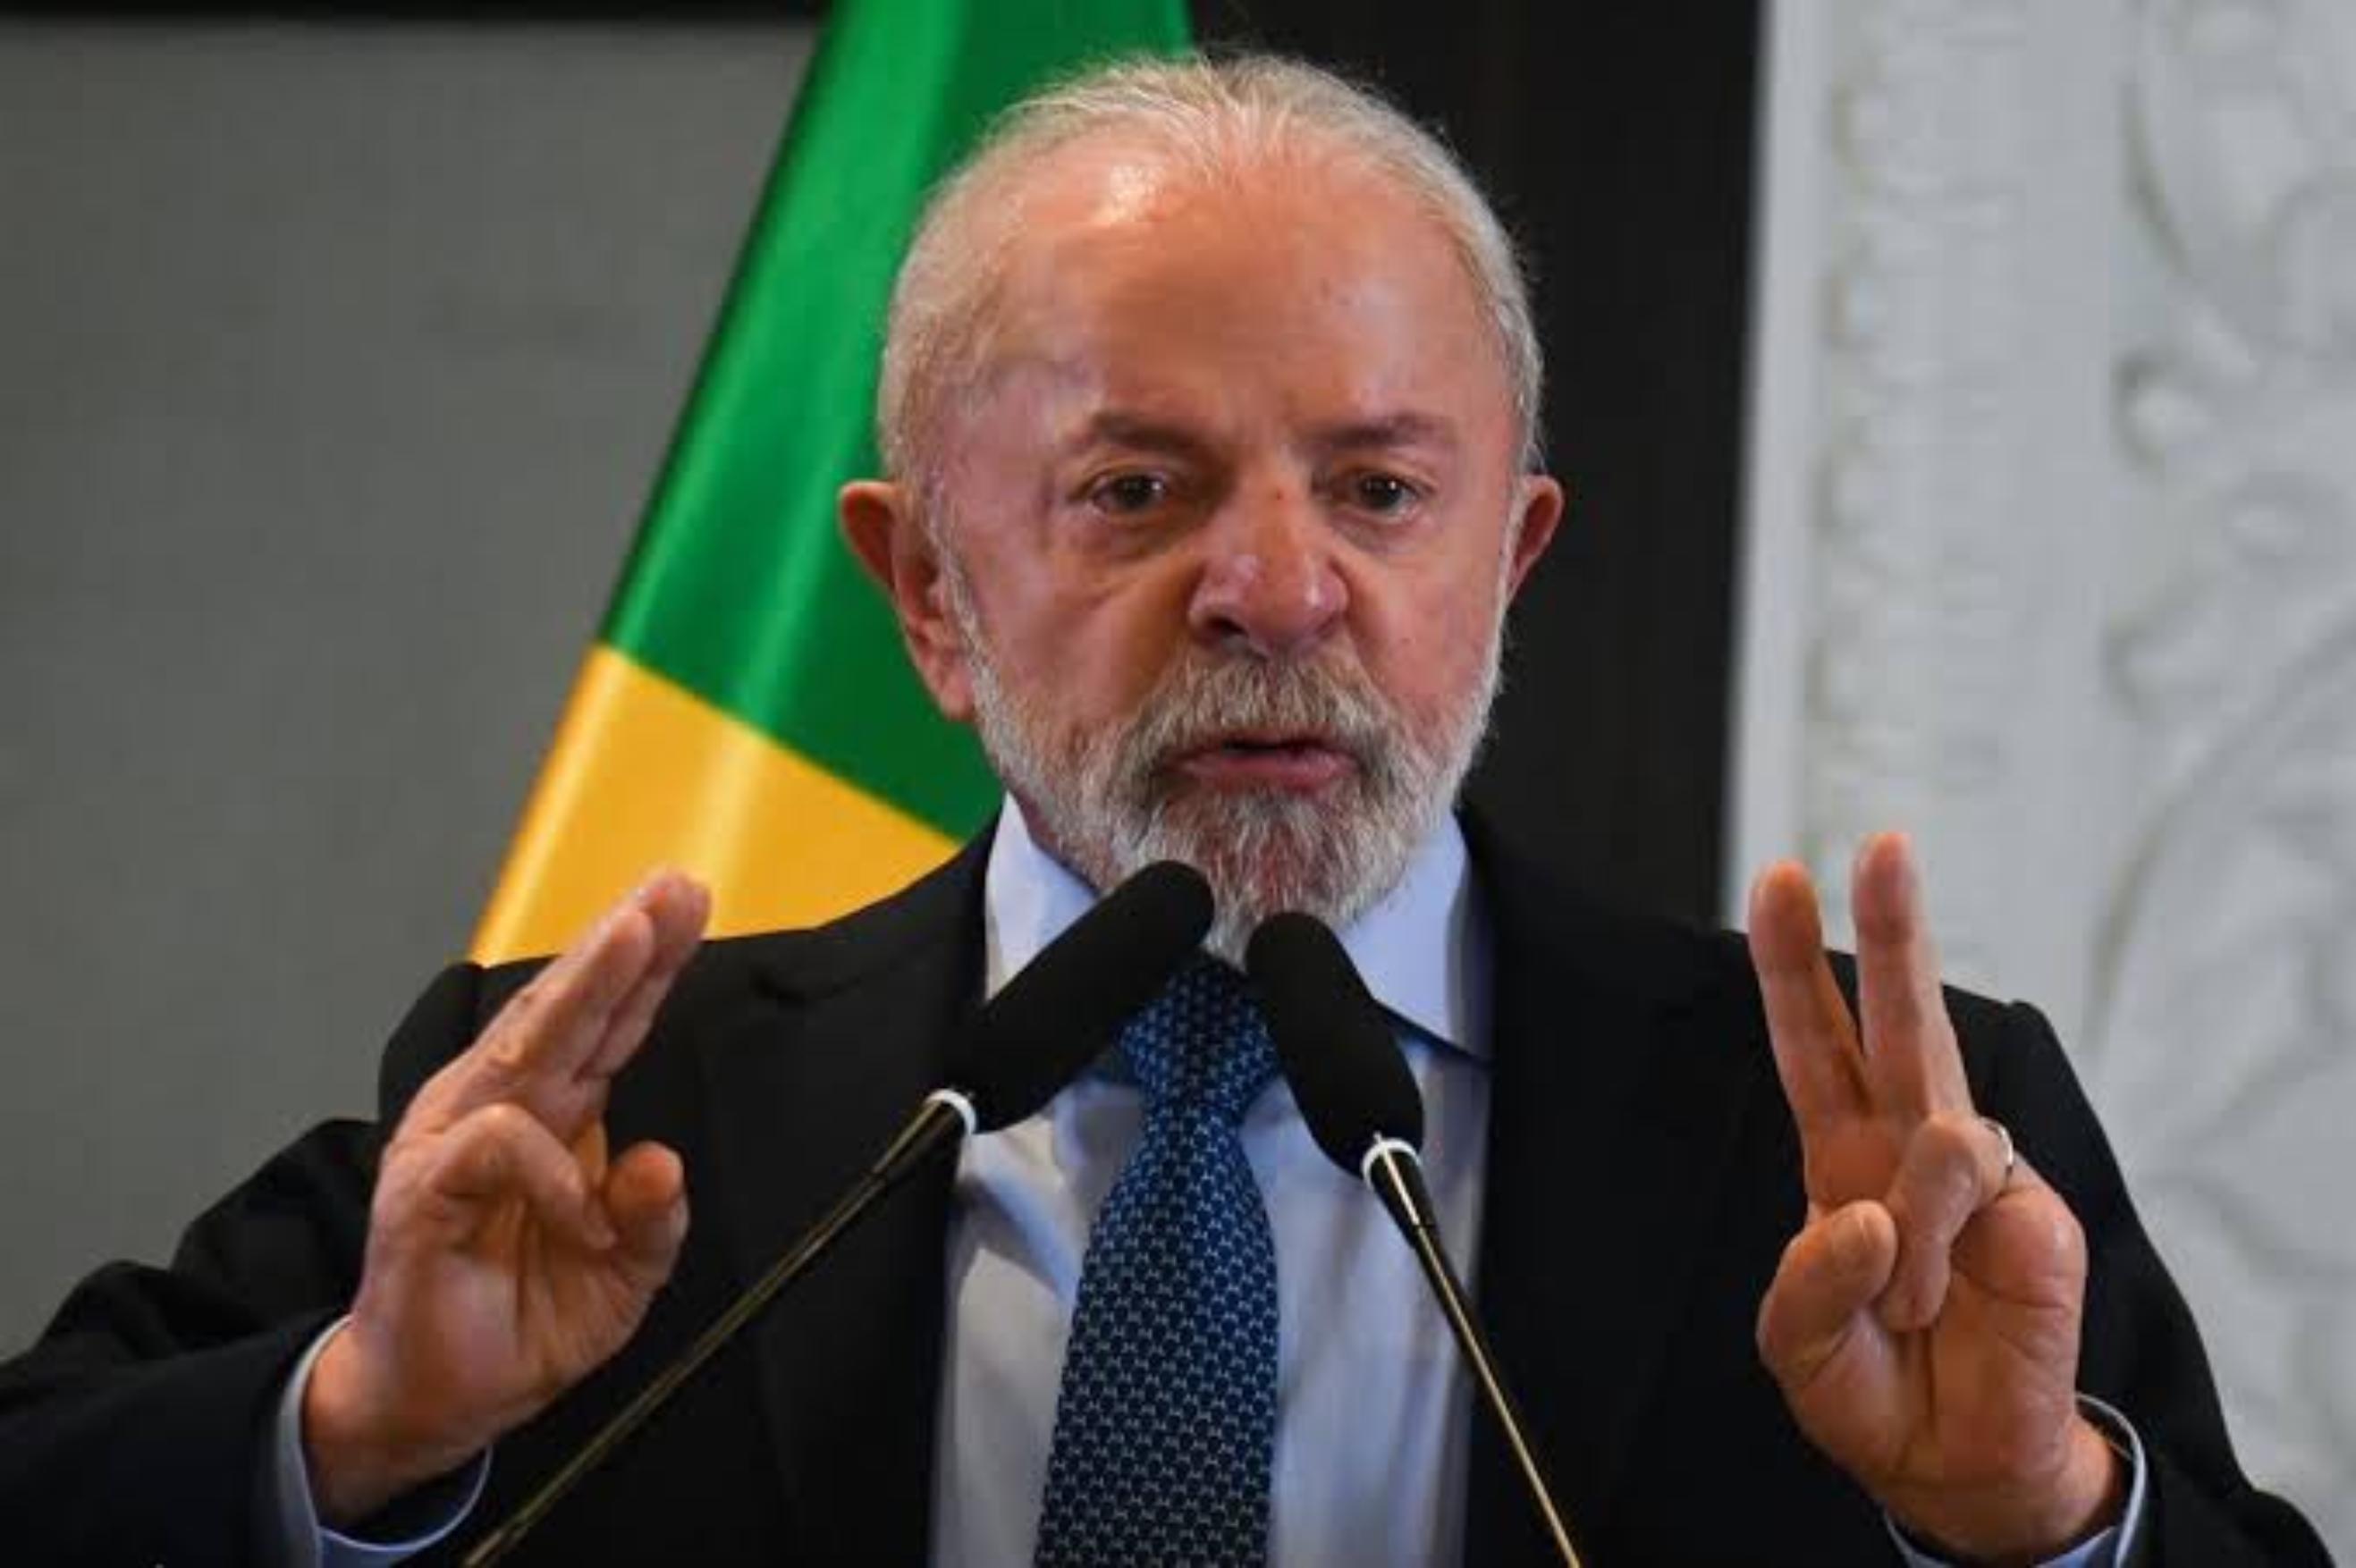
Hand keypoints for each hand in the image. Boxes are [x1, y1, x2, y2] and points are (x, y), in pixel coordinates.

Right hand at [302, 872, 709, 1524]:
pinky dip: (551, 1171)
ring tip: (636, 935)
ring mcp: (454, 1142)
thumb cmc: (520, 1320)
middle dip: (621, 943)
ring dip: (585, 985)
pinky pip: (496, 1146)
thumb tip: (664, 1162)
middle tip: (671, 888)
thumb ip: (651, 1220)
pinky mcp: (423, 1188)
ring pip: (526, 1046)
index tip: (688, 905)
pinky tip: (583, 1211)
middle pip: (567, 1012)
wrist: (436, 1399)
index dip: (647, 968)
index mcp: (549, 1116)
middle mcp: (498, 1109)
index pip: (606, 1028)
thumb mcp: (621, 1277)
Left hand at [1748, 835, 2120, 1562]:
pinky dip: (1936, 1242)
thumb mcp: (1796, 1343)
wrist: (1951, 1468)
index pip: (1811, 1042)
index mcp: (1842, 1159)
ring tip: (1906, 1299)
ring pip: (1932, 1108)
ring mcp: (1974, 1176)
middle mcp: (1906, 1150)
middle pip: (1894, 1020)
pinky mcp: (2032, 1213)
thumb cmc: (1870, 1390)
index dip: (1790, 964)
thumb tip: (1869, 1213)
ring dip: (1901, 1208)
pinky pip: (1967, 1180)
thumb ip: (1809, 1279)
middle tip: (1885, 845)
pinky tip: (1938, 1296)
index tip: (1776, 878)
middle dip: (1890, 930)